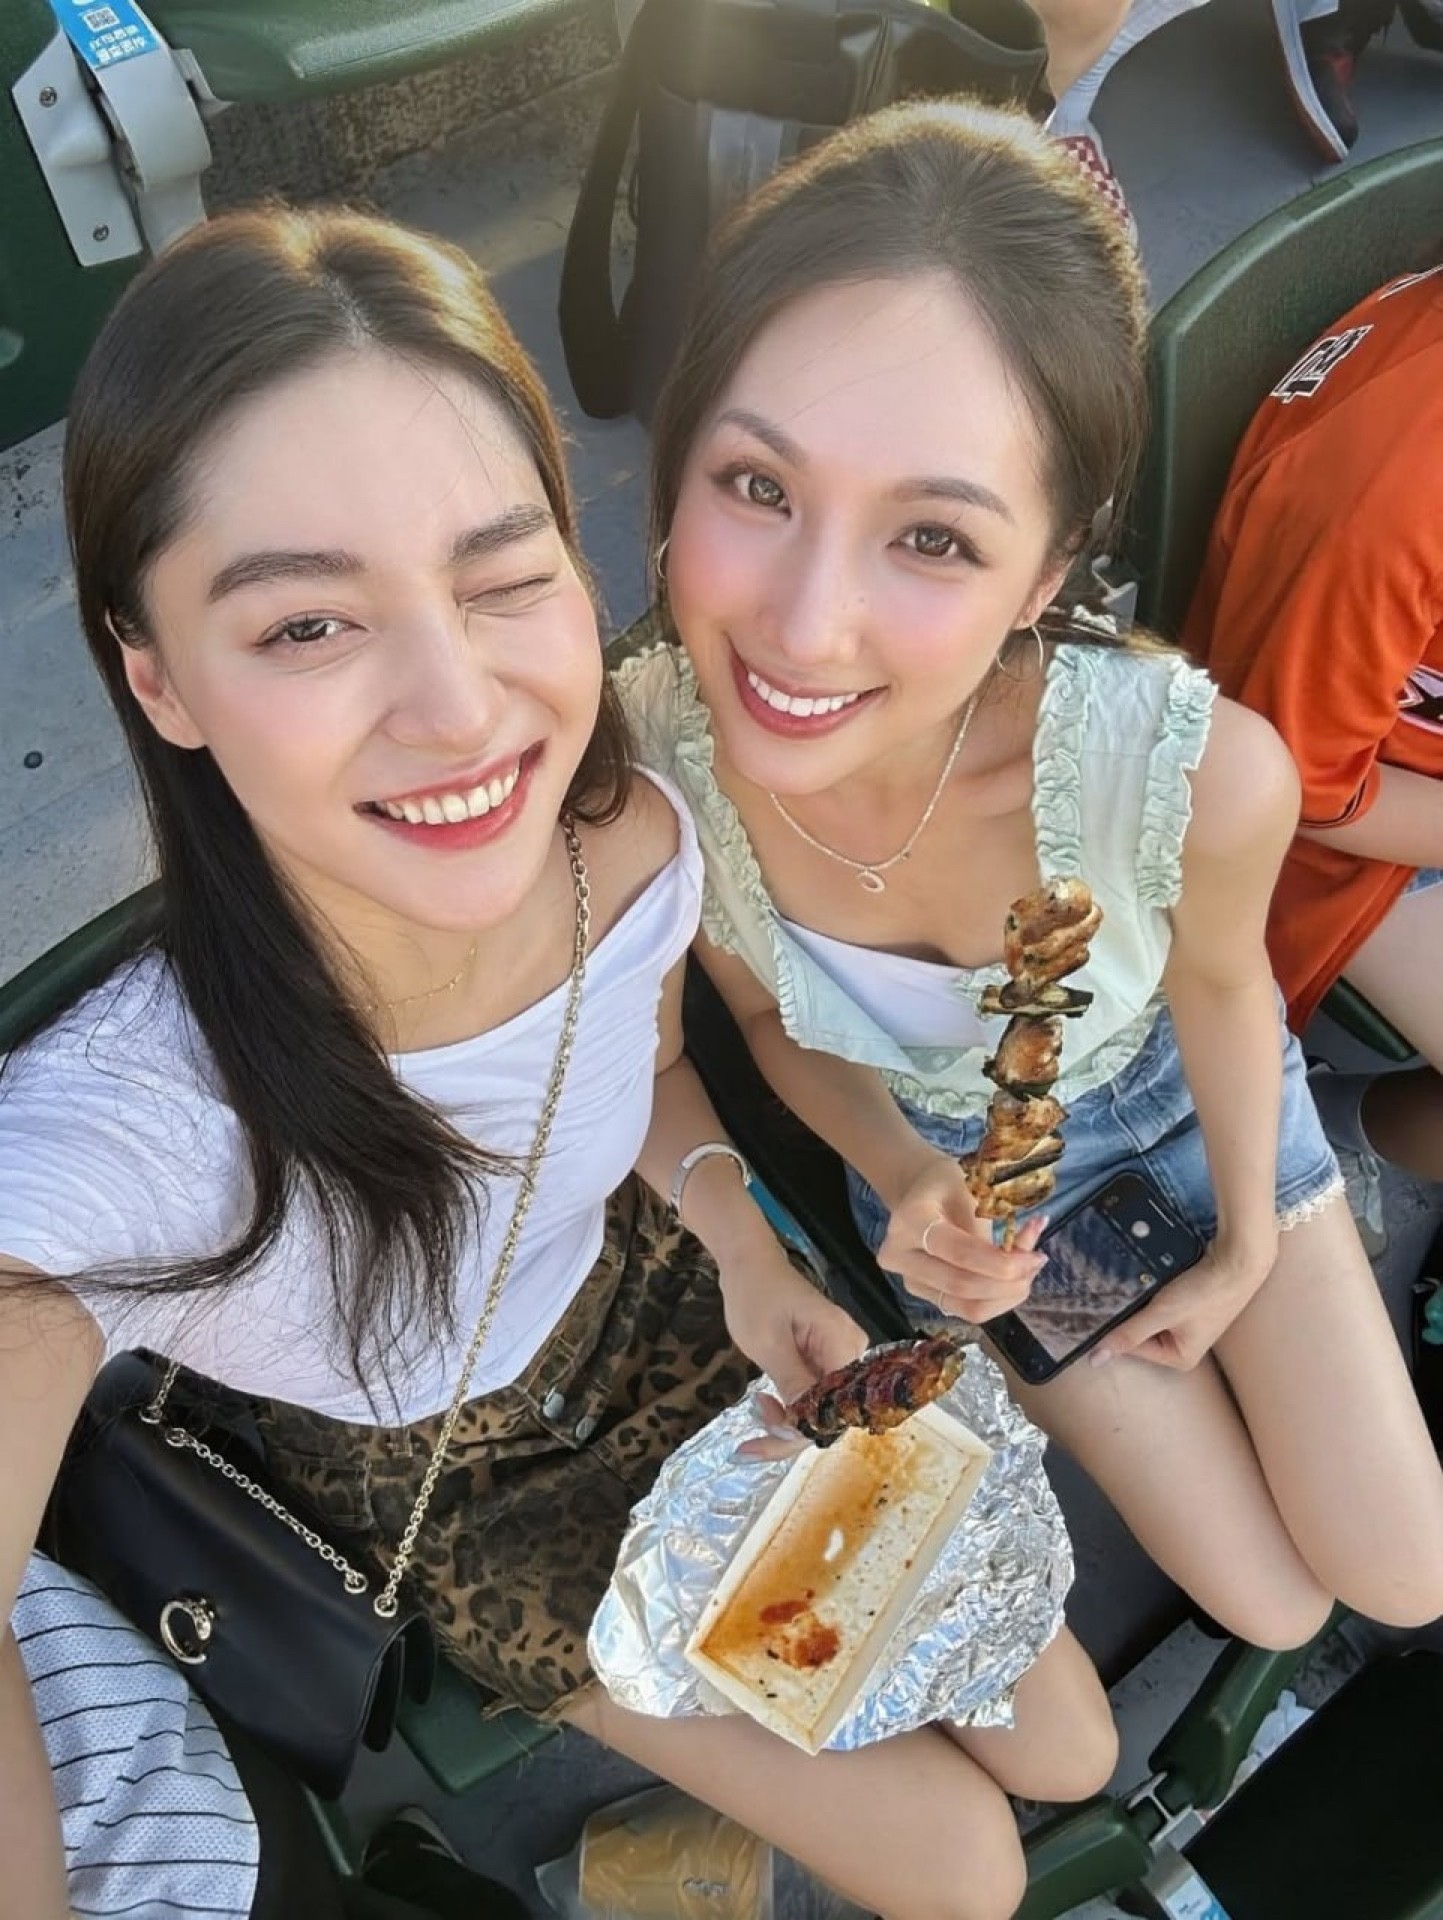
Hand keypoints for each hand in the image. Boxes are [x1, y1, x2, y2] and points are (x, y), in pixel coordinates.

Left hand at [717, 1242, 867, 1458]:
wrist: (748, 1261)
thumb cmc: (755, 1294)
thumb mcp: (768, 1343)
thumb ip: (791, 1384)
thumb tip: (803, 1430)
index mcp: (843, 1343)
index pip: (836, 1407)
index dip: (801, 1432)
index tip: (762, 1442)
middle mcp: (850, 1351)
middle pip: (830, 1411)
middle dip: (791, 1429)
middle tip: (749, 1440)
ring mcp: (837, 1354)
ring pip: (820, 1406)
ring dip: (787, 1418)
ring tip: (756, 1410)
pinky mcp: (822, 1356)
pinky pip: (813, 1392)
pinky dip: (788, 1405)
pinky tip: (764, 1405)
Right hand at [879, 1151, 1046, 1322]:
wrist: (918, 1193)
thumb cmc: (948, 1184)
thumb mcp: (972, 1185)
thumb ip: (996, 1221)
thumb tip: (1029, 1250)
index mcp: (911, 1220)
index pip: (959, 1252)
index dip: (1002, 1262)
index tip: (1036, 1255)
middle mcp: (901, 1256)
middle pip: (961, 1286)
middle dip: (1009, 1282)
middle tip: (1037, 1262)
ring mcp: (911, 1281)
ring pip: (967, 1307)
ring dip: (1008, 1294)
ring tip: (1028, 1269)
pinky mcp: (927, 1296)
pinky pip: (970, 1310)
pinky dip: (1000, 1299)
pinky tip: (1015, 1277)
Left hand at [1090, 1234, 1275, 1370]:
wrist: (1236, 1262)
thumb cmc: (1204, 1293)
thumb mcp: (1161, 1314)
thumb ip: (1129, 1334)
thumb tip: (1096, 1359)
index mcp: (1180, 1359)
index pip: (1133, 1346)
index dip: (1118, 1327)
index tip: (1104, 1307)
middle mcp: (1184, 1347)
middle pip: (1141, 1332)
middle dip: (1133, 1314)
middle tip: (1125, 1293)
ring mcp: (1188, 1327)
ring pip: (1149, 1316)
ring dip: (1143, 1303)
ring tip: (1143, 1286)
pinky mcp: (1189, 1308)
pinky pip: (1160, 1305)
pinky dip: (1154, 1295)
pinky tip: (1152, 1281)